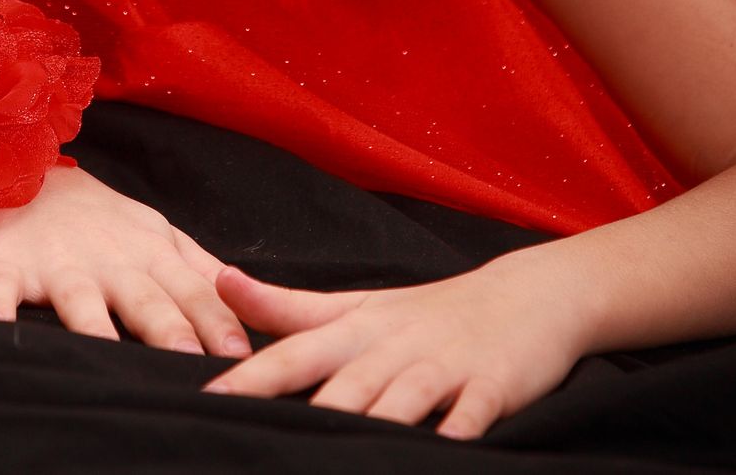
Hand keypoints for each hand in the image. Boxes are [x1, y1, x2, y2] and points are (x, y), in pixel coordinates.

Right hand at [0, 164, 251, 358]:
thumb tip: (251, 303)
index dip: (217, 321)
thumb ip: (200, 270)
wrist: (27, 170)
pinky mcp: (7, 268)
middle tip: (192, 365)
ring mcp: (57, 265)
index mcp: (151, 253)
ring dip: (95, 330)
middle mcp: (110, 262)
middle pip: (145, 300)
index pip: (193, 291)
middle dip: (170, 331)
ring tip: (109, 359)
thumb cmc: (100, 218)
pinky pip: (0, 296)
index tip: (240, 354)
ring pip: (80, 303)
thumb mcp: (158, 233)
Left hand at [201, 257, 585, 437]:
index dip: (252, 378)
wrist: (526, 295)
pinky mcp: (494, 383)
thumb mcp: (356, 305)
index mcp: (357, 330)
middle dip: (307, 417)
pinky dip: (462, 427)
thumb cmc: (428, 311)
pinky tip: (449, 446)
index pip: (294, 354)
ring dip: (376, 424)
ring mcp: (445, 364)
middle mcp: (394, 347)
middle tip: (265, 445)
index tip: (209, 401)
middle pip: (344, 385)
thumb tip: (219, 281)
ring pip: (403, 399)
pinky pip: (475, 409)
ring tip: (343, 454)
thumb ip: (288, 306)